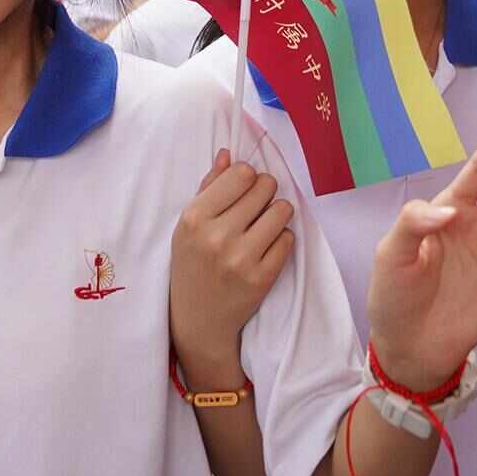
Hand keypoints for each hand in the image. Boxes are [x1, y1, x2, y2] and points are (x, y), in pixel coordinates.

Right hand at [171, 151, 296, 376]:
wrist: (198, 321)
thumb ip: (209, 188)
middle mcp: (217, 235)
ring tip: (263, 227)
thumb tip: (228, 154)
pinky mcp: (261, 278)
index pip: (242, 173)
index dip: (248, 178)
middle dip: (265, 193)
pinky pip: (288, 240)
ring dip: (276, 215)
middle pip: (265, 187)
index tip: (245, 190)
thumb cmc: (192, 266)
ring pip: (282, 211)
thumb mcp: (188, 226)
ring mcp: (240, 258)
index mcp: (194, 217)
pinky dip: (280, 241)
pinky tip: (265, 249)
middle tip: (256, 209)